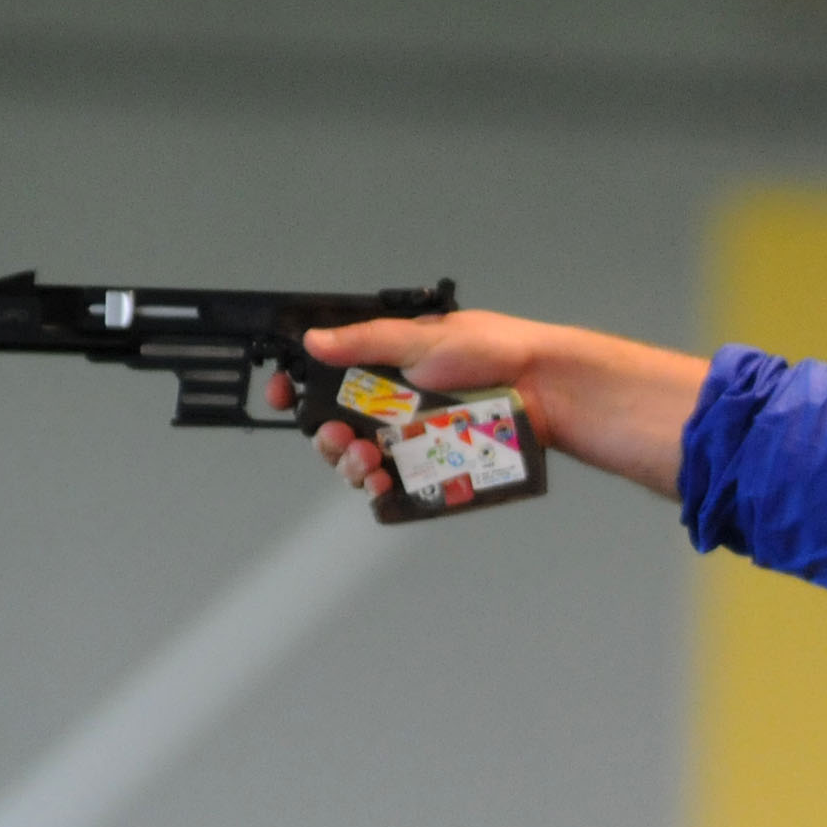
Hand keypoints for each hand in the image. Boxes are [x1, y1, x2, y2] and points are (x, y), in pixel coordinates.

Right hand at [260, 309, 704, 501]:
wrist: (545, 389)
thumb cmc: (496, 352)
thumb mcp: (421, 337)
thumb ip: (365, 342)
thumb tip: (314, 341)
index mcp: (388, 368)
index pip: (328, 381)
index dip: (298, 390)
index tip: (280, 396)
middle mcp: (397, 405)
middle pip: (337, 430)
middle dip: (325, 439)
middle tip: (336, 438)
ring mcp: (416, 440)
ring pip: (363, 464)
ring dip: (350, 466)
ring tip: (366, 462)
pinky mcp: (438, 470)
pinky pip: (398, 488)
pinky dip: (383, 489)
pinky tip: (383, 484)